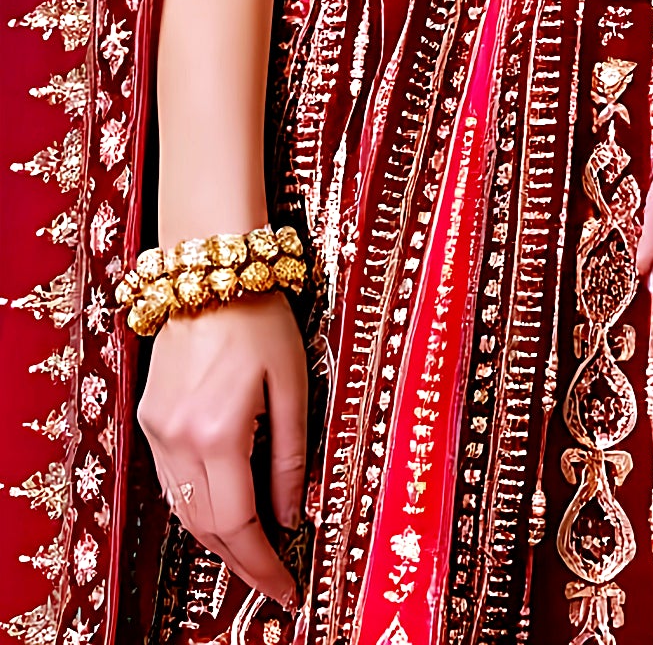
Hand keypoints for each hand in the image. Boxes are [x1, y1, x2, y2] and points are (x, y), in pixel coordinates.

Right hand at [137, 291, 307, 608]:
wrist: (213, 272)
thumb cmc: (262, 320)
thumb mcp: (295, 386)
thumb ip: (292, 458)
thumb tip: (291, 516)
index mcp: (218, 433)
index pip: (239, 526)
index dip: (263, 566)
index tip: (287, 588)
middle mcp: (179, 439)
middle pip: (207, 528)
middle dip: (242, 562)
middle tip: (275, 578)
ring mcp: (158, 430)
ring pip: (185, 510)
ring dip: (219, 536)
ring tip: (257, 549)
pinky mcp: (150, 418)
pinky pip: (172, 481)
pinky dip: (199, 503)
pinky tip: (227, 506)